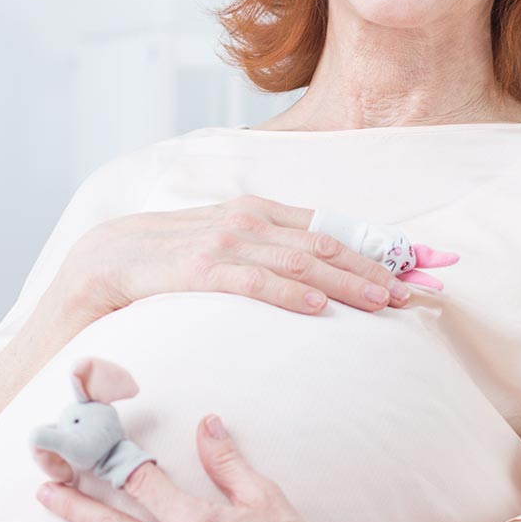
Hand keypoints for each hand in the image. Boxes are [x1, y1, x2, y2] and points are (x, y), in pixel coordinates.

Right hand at [57, 195, 411, 323]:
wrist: (99, 263)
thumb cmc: (169, 262)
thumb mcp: (224, 248)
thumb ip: (266, 252)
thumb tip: (318, 273)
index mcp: (256, 212)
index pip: (331, 227)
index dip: (378, 245)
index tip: (421, 263)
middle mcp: (245, 220)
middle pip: (326, 243)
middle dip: (375, 265)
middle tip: (415, 289)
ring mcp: (221, 242)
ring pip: (299, 261)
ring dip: (346, 281)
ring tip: (383, 301)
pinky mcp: (197, 270)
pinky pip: (252, 281)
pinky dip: (289, 294)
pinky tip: (319, 308)